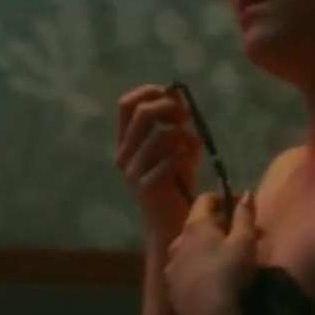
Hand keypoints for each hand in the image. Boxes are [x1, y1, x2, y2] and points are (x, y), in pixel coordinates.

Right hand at [113, 83, 203, 236]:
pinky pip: (170, 158)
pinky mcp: (145, 186)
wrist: (170, 221)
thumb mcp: (178, 145)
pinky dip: (185, 154)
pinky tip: (190, 161)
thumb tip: (178, 94)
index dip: (149, 92)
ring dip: (183, 134)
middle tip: (186, 117)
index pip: (126, 104)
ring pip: (161, 134)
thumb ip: (176, 122)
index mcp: (125, 141)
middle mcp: (123, 153)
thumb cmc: (176, 181)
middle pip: (142, 113)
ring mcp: (131, 170)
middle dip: (170, 108)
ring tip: (192, 144)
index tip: (171, 94)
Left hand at [164, 189, 261, 314]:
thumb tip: (246, 193)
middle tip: (237, 236)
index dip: (221, 198)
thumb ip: (245, 215)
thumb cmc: (230, 273)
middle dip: (216, 226)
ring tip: (220, 258)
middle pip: (195, 225)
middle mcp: (178, 241)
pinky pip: (183, 270)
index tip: (237, 206)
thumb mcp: (245, 241)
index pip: (204, 199)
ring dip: (202, 247)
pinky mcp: (171, 288)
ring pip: (187, 248)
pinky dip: (195, 268)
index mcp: (195, 226)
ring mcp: (171, 266)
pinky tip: (207, 279)